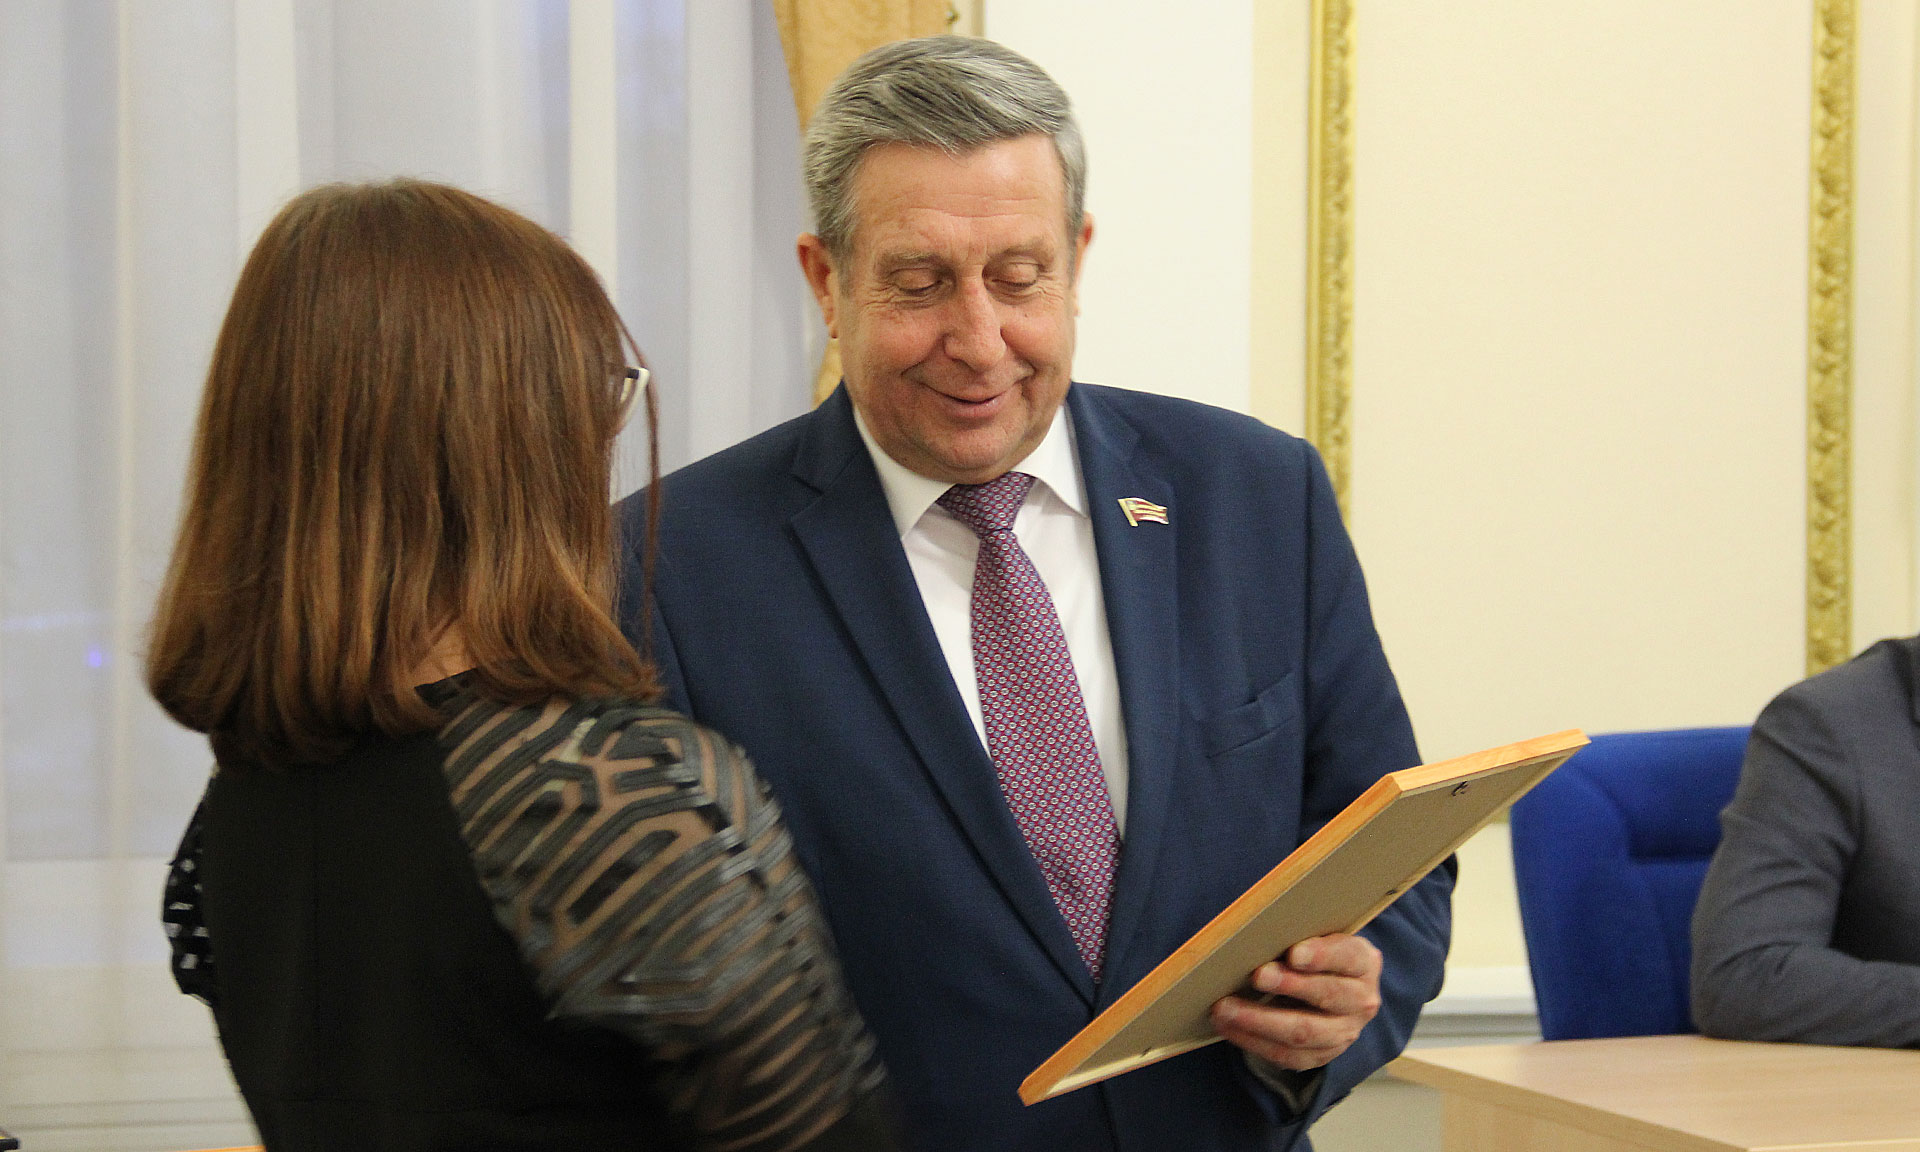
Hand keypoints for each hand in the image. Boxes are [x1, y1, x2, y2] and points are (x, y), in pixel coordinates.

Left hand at [1208, 933, 1381, 1070]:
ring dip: (1261, 1021)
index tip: (1293, 953)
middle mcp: (1361, 1001)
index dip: (1321, 955)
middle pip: (1327, 995)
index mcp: (1364, 963)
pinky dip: (1254, 1041)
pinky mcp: (1322, 1055)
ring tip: (1226, 1008)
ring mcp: (1344, 1033)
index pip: (1347, 957)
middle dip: (1289, 986)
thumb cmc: (1316, 954)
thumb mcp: (1318, 936)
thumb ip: (1299, 935)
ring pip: (1304, 1033)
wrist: (1331, 988)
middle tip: (1257, 976)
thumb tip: (1259, 934)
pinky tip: (1228, 1027)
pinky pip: (1287, 1055)